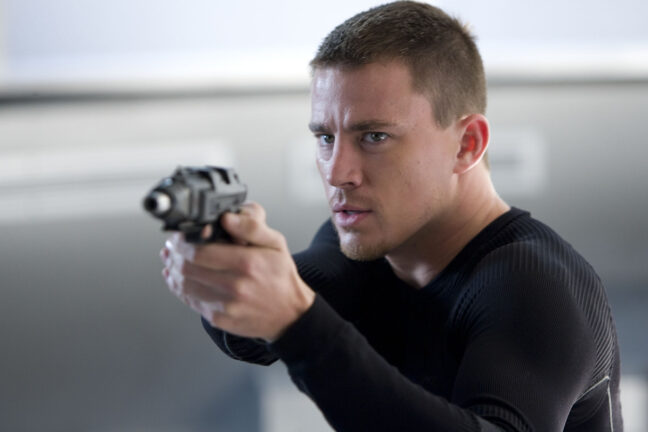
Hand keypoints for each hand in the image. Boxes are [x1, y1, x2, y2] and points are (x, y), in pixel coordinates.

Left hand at [160, 202, 314, 340]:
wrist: (290, 314)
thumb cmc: (280, 276)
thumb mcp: (275, 243)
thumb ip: (251, 226)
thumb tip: (227, 217)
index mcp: (247, 262)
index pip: (199, 251)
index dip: (182, 242)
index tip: (179, 236)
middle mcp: (235, 286)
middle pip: (186, 268)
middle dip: (174, 254)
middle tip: (172, 246)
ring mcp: (226, 305)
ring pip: (184, 285)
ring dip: (172, 270)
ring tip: (171, 260)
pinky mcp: (220, 318)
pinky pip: (191, 301)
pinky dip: (180, 289)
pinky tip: (178, 279)